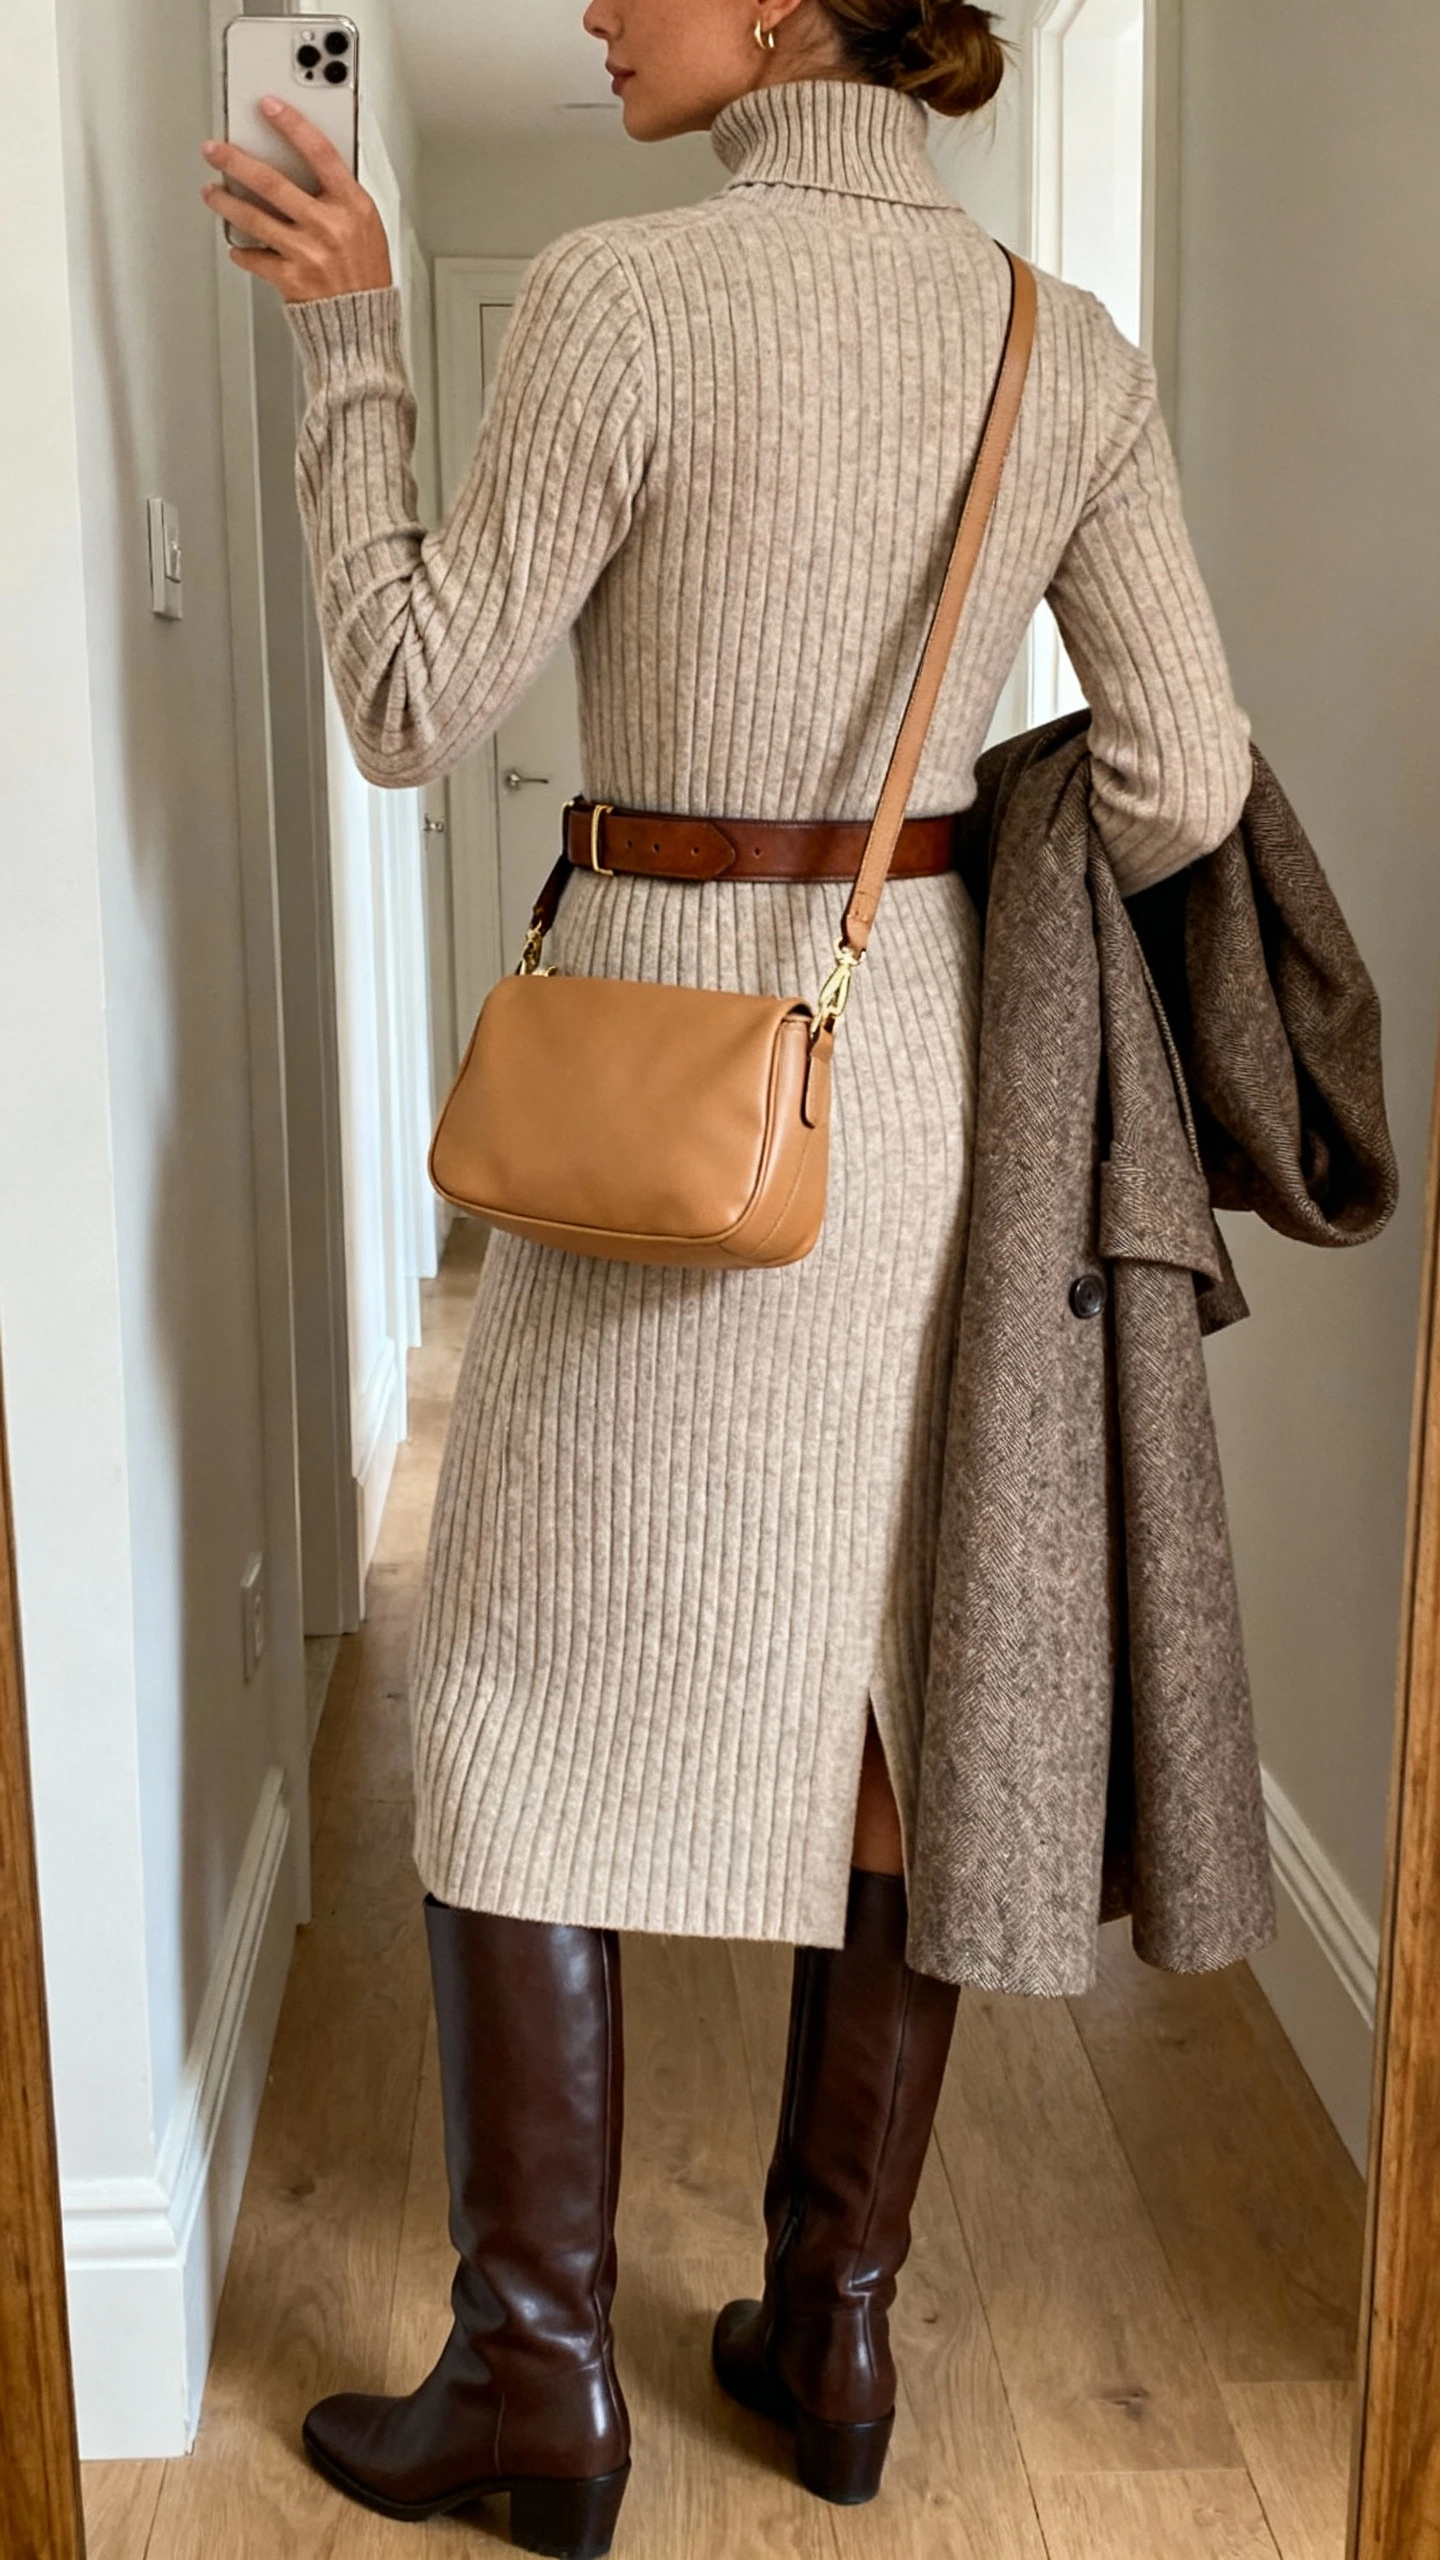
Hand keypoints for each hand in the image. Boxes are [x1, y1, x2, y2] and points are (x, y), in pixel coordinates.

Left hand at [201, 97, 391, 303]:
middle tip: (214, 149)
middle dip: (236, 161)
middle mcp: (329, 226)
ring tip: (211, 191)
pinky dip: (241, 252)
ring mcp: (308, 253)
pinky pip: (254, 258)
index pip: (320, 152)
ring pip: (254, 218)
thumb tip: (300, 167)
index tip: (268, 106)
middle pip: (272, 182)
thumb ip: (337, 197)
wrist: (363, 328)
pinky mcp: (291, 279)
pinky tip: (236, 246)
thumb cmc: (365, 276)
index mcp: (352, 207)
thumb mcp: (366, 227)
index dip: (292, 124)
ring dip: (226, 202)